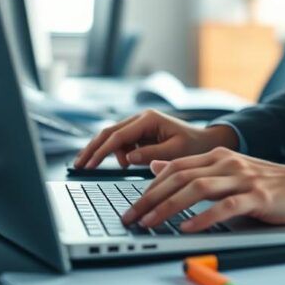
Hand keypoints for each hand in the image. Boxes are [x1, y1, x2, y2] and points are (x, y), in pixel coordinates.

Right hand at [72, 108, 238, 168]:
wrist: (206, 141)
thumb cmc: (194, 146)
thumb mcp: (176, 152)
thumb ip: (152, 155)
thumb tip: (128, 159)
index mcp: (149, 119)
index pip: (117, 136)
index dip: (101, 151)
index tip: (89, 165)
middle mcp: (141, 118)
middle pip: (108, 132)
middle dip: (92, 149)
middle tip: (78, 165)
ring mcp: (139, 124)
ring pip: (113, 137)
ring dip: (106, 152)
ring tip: (103, 167)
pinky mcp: (140, 132)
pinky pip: (122, 142)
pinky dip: (117, 153)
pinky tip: (122, 164)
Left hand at [120, 147, 284, 232]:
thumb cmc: (264, 183)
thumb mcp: (225, 171)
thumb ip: (193, 169)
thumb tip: (156, 167)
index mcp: (216, 156)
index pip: (175, 167)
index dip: (150, 186)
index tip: (133, 205)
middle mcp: (226, 163)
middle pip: (180, 177)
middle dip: (151, 198)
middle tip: (133, 216)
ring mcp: (242, 178)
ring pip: (198, 189)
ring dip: (170, 207)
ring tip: (152, 222)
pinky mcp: (257, 196)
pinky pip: (226, 206)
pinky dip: (205, 218)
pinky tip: (189, 228)